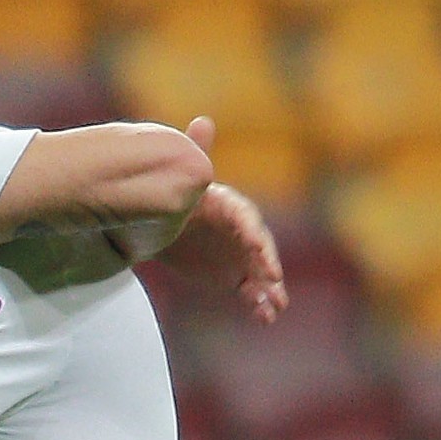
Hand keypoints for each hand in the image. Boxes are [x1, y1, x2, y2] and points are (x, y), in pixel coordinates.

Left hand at [159, 118, 287, 325]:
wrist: (166, 226)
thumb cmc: (179, 198)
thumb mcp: (185, 179)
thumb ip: (197, 154)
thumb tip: (203, 121)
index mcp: (231, 207)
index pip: (247, 219)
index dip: (253, 234)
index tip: (257, 250)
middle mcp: (242, 233)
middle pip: (260, 249)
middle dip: (267, 266)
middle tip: (274, 283)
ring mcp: (242, 256)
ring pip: (260, 274)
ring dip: (269, 291)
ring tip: (274, 308)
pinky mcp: (236, 276)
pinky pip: (250, 291)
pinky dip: (259, 304)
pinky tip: (265, 318)